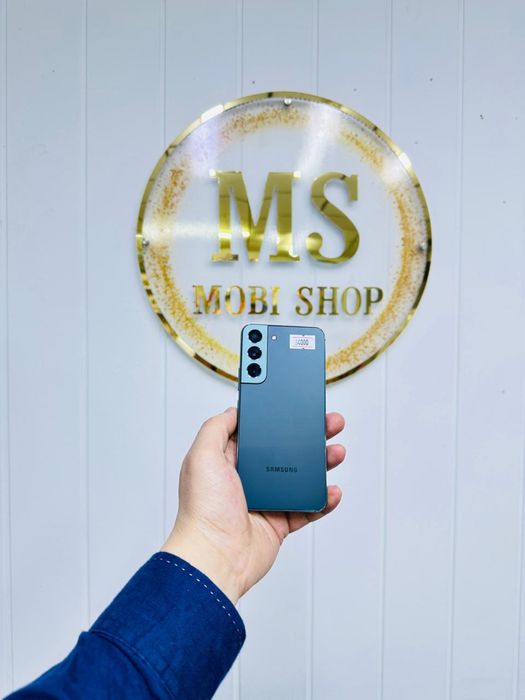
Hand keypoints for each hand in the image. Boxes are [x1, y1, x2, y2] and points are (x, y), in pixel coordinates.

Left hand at [161, 407, 345, 603]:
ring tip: (336, 452)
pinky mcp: (279, 523)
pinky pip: (308, 508)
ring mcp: (265, 501)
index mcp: (227, 460)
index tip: (296, 405)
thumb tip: (235, 411)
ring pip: (300, 477)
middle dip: (308, 436)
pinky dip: (323, 500)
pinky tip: (332, 490)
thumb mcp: (201, 455)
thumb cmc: (203, 511)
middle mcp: (247, 479)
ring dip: (321, 464)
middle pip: (285, 451)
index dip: (276, 418)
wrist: (215, 557)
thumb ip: (216, 428)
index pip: (258, 432)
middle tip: (328, 424)